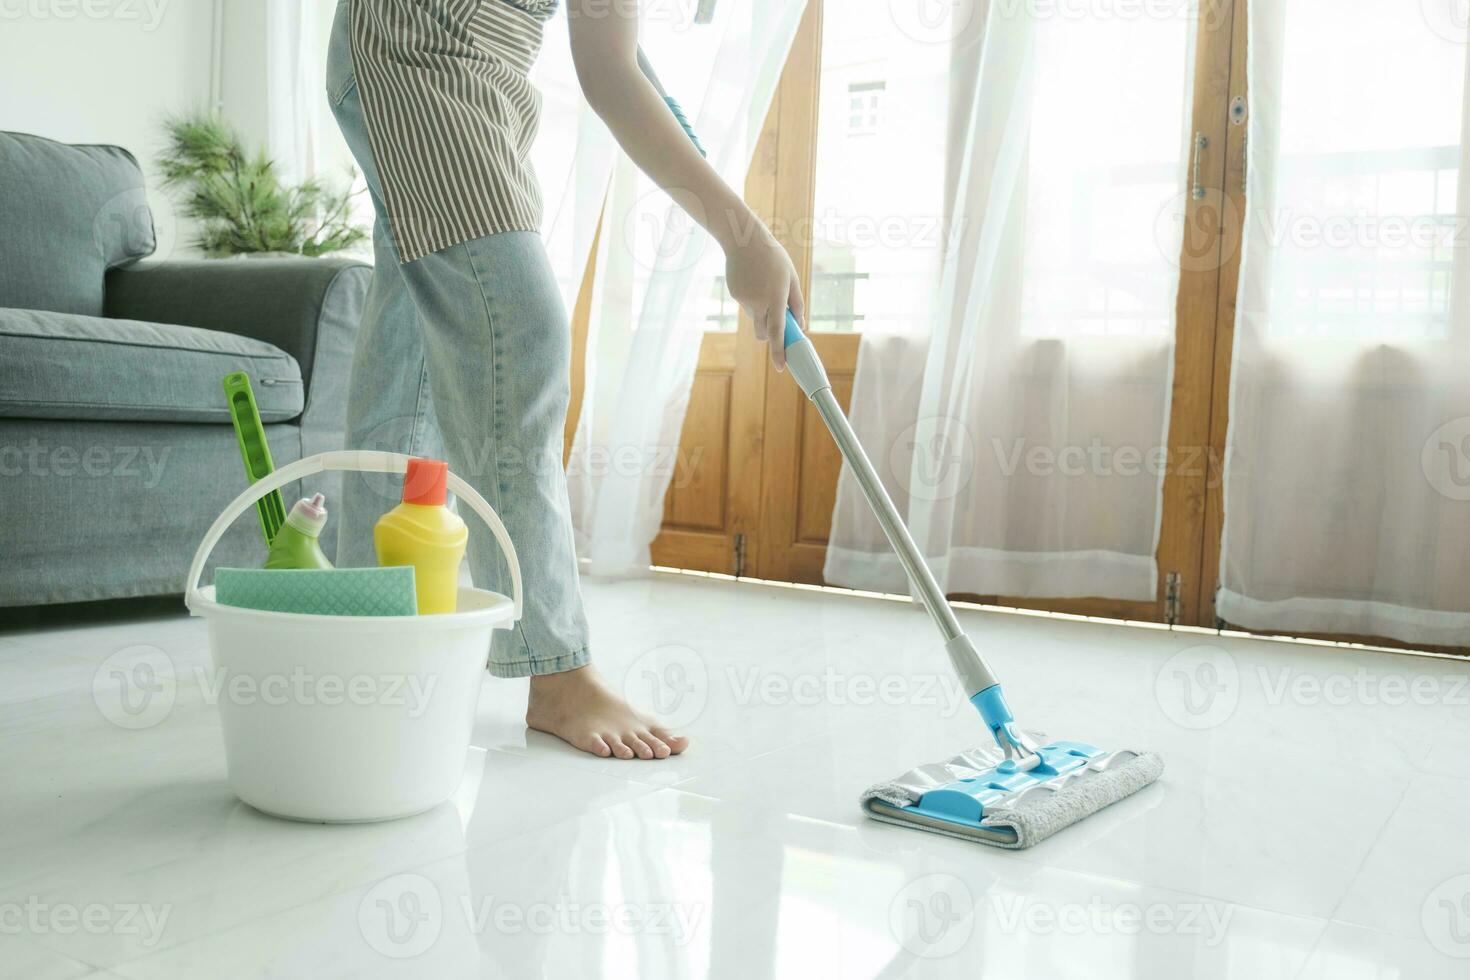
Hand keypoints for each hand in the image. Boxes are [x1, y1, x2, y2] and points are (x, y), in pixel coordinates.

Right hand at [722, 226, 804, 371]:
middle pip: (764, 333)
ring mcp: (745, 300)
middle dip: (771, 334)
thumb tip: (800, 324)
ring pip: (756, 318)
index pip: (778, 332)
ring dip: (763, 312)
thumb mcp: (791, 277)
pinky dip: (753, 299)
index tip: (781, 368)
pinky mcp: (736, 295)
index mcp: (775, 297)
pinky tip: (753, 280)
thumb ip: (797, 303)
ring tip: (764, 285)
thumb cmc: (773, 257)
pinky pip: (748, 305)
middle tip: (778, 319)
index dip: (779, 352)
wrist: (743, 240)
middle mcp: (759, 302)